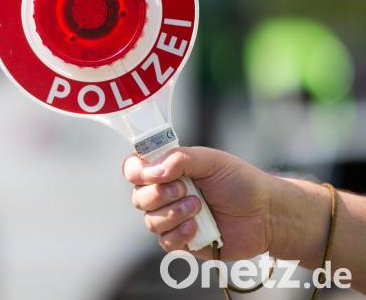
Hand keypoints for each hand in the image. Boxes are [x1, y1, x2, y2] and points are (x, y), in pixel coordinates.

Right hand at [121, 146, 278, 259]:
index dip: (136, 172)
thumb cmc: (241, 182)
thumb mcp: (211, 160)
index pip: (134, 170)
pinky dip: (179, 234)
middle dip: (159, 194)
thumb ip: (179, 159)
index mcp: (167, 171)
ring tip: (198, 207)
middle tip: (185, 189)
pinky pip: (165, 242)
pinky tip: (197, 227)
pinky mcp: (182, 241)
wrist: (267, 214)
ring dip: (172, 214)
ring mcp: (172, 219)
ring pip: (150, 221)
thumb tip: (152, 171)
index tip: (152, 174)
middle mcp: (165, 194)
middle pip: (138, 197)